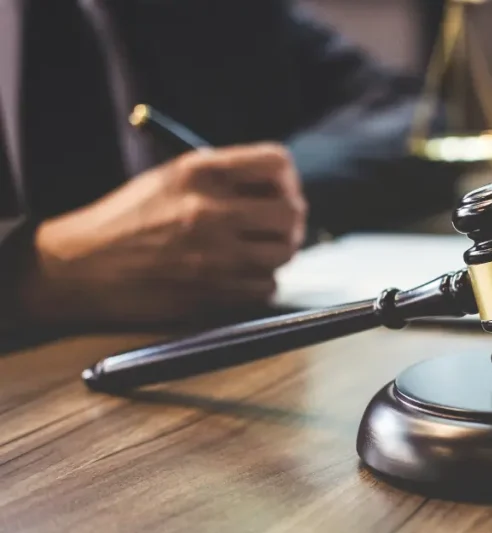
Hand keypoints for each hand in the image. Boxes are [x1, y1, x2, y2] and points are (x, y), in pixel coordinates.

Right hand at [21, 143, 306, 324]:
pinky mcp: (211, 291)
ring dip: (276, 253)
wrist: (80, 267)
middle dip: (289, 220)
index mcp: (200, 171)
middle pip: (291, 211)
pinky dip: (259, 282)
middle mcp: (210, 209)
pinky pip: (265, 286)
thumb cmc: (126, 220)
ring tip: (254, 251)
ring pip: (284, 252)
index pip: (276, 163)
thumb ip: (224, 177)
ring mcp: (213, 253)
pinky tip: (237, 275)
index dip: (286, 178)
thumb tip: (279, 187)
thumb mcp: (171, 179)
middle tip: (276, 227)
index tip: (279, 190)